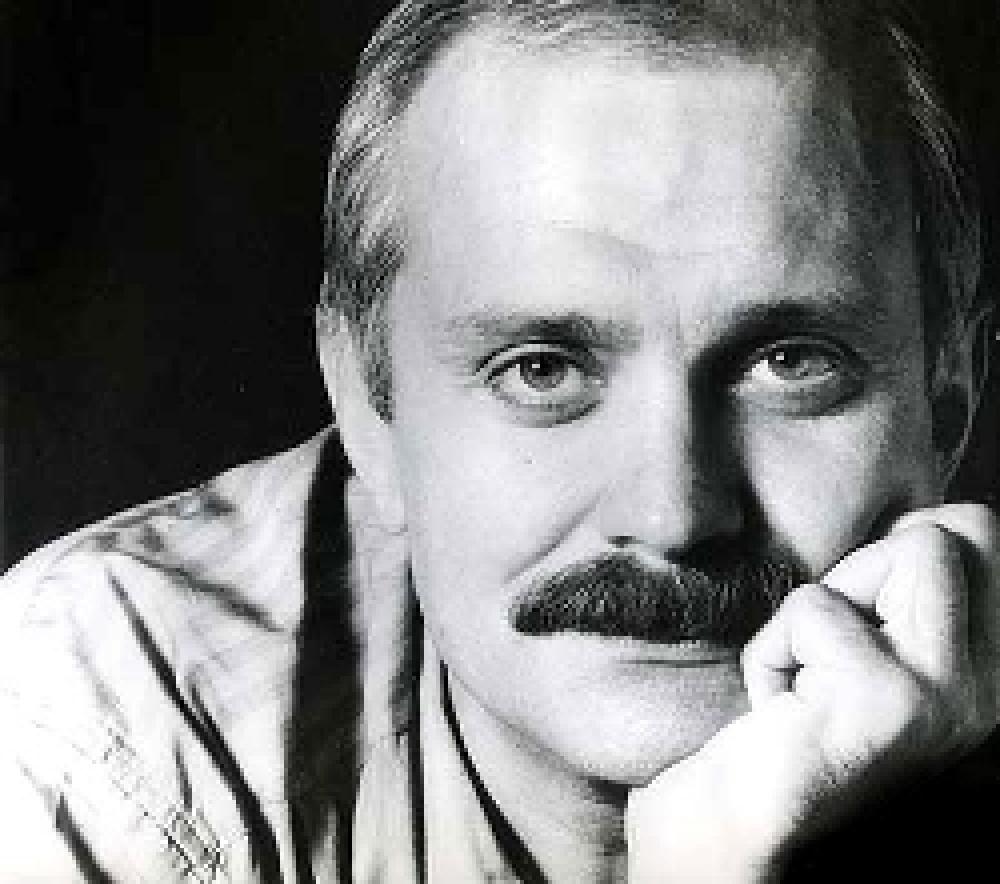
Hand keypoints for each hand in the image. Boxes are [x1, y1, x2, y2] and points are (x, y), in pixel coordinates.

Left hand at [627, 503, 999, 881]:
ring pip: (912, 547)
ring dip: (824, 602)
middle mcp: (991, 688)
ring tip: (808, 671)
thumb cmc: (788, 720)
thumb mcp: (867, 644)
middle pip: (959, 529)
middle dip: (866, 566)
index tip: (858, 608)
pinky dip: (773, 648)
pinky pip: (816, 606)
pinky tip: (778, 709)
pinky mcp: (889, 698)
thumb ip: (904, 591)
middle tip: (828, 642)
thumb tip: (925, 516)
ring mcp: (951, 694)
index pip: (987, 535)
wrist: (737, 820)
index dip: (907, 542)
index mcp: (989, 672)